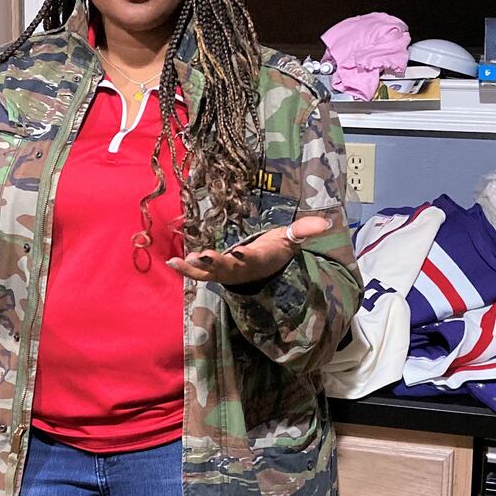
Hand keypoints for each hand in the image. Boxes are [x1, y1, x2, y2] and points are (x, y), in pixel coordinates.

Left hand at [167, 215, 331, 286]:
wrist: (263, 270)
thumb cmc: (275, 249)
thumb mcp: (290, 239)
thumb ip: (303, 230)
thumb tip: (325, 222)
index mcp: (259, 258)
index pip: (253, 258)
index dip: (245, 256)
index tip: (237, 252)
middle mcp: (241, 268)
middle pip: (228, 267)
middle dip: (216, 262)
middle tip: (204, 257)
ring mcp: (226, 273)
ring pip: (211, 273)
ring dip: (198, 267)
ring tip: (184, 260)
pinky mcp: (214, 273)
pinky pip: (198, 273)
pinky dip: (185, 269)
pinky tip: (171, 262)